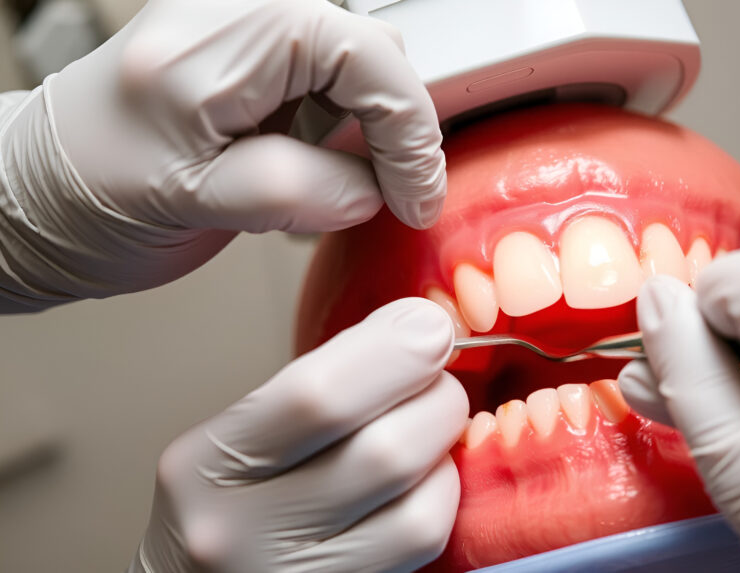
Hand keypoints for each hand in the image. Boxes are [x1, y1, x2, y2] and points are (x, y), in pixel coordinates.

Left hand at [0, 0, 444, 310]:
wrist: (37, 194)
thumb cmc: (85, 196)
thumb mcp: (193, 204)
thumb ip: (299, 191)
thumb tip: (376, 190)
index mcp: (213, 40)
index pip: (364, 54)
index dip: (408, 131)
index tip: (414, 198)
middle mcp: (231, 13)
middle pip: (372, 52)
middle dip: (391, 131)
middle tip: (384, 198)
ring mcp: (241, 28)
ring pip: (360, 67)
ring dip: (366, 134)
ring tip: (322, 186)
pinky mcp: (249, 54)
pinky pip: (331, 80)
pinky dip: (342, 132)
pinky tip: (308, 166)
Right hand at [129, 299, 468, 572]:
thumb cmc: (229, 503)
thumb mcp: (242, 435)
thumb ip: (320, 385)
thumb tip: (420, 330)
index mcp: (204, 464)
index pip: (319, 395)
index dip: (394, 352)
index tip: (429, 326)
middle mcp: (240, 531)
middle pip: (385, 451)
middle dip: (437, 399)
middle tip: (440, 382)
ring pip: (421, 506)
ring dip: (446, 453)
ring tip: (432, 431)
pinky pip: (425, 543)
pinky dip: (444, 496)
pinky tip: (426, 479)